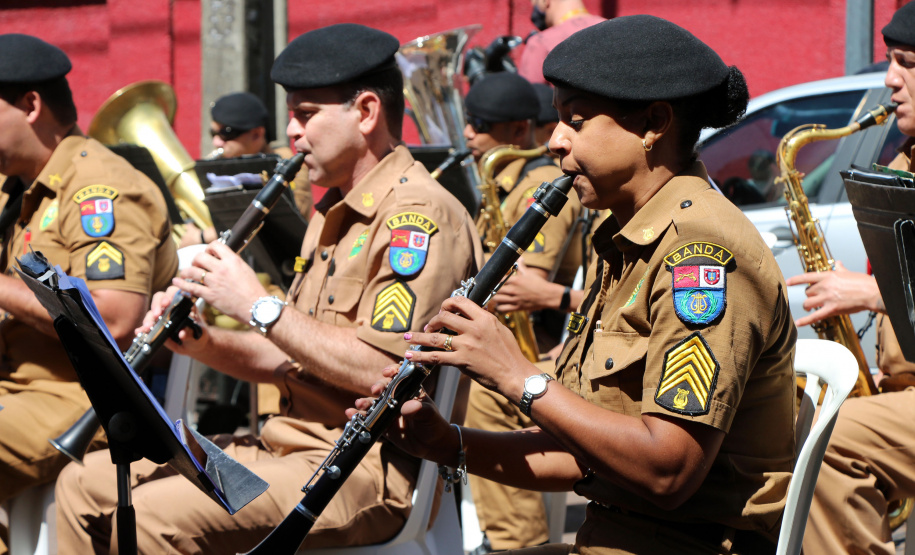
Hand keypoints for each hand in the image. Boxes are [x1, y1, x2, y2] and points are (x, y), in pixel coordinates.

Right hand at [136, 286, 210, 356]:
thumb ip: (191, 332)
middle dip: (157, 304)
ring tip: (148, 326)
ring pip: (152, 311)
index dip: (170, 295)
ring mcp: (162, 316)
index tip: (167, 303)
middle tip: (157, 314)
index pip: (176, 292)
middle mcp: (171, 306)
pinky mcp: (156, 326)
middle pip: (160, 298)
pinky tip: (140, 331)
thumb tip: (182, 333)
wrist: (195, 346)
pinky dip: (142, 328)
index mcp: (184, 303)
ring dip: (149, 318)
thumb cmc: (199, 335)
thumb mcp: (198, 333)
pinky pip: (147, 325)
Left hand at [173, 241, 267, 323]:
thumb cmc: (253, 290)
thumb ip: (232, 262)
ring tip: (185, 274)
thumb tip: (222, 258)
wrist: (257, 307)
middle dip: (196, 260)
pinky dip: (181, 284)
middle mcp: (222, 269)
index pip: (215, 245)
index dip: (209, 248)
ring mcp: (214, 282)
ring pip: (192, 271)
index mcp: (232, 261)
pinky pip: (191, 287)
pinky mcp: (210, 295)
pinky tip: (177, 282)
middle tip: (197, 265)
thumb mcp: (245, 269)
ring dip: (186, 271)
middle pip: (200, 257)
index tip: (209, 254)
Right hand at [346, 365, 456, 463]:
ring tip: (360, 404)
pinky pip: (368, 419)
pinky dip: (358, 416)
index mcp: (410, 390)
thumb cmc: (434, 425)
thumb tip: (407, 407)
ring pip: (373, 403)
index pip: (400, 376)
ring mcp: (388, 411)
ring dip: (365, 402)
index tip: (387, 373)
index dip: (392, 371)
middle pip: (384, 388)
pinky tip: (350, 414)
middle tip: (375, 391)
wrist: (432, 446)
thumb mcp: (429, 416)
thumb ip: (420, 410)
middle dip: (377, 387)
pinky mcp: (382, 425)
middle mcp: (397, 398)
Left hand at [403, 296, 535, 402]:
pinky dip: (421, 355)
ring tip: (407, 337)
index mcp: (484, 318)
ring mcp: (466, 345)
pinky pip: (436, 357)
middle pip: (445, 316)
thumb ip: (485, 319)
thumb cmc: (510, 354)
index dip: (447, 303)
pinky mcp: (461, 361)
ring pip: (435, 336)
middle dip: (433, 320)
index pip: (461, 302)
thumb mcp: (500, 329)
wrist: (515, 375)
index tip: (443, 309)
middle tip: (429, 325)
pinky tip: (411, 355)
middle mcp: (474, 329)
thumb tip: (475, 311)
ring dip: (418, 336)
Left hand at [491, 261, 559, 311]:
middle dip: (492, 290)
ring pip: (497, 300)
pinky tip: (499, 305)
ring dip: (494, 299)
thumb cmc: (539, 283)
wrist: (548, 295)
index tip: (492, 281)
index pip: (499, 280)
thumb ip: (522, 266)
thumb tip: (519, 258)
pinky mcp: (517, 307)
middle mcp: (513, 290)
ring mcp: (515, 299)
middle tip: (491, 289)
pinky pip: (503, 309)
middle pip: (495, 290)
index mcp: (515, 280)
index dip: (494, 280)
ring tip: (494, 297)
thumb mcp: (529, 273)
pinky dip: (499, 308)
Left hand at [785, 261, 883, 326]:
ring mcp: (827, 298)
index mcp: (828, 276)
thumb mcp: (849, 272)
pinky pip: (815, 316)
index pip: (807, 277)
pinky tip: (798, 323)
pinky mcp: (832, 309)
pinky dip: (805, 321)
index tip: (788, 282)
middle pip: (807, 292)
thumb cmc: (863, 282)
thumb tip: (838, 263)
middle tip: (814, 298)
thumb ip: (841, 269)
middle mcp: (825, 286)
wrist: (872, 293)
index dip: (795, 280)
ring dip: (807, 306)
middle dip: (809, 296)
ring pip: (807, 303)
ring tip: (809, 308)